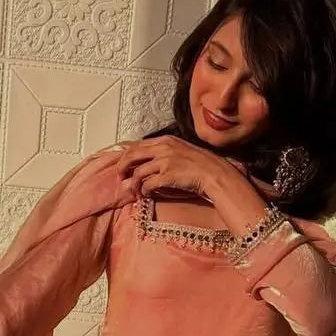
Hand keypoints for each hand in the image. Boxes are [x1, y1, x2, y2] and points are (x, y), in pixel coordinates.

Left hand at [115, 135, 230, 200]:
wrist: (215, 174)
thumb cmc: (201, 165)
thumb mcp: (182, 151)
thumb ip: (165, 153)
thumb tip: (149, 162)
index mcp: (166, 140)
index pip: (137, 145)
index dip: (127, 156)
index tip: (124, 165)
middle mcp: (163, 148)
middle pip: (132, 155)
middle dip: (123, 167)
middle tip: (121, 177)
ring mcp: (165, 161)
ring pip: (138, 172)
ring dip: (134, 184)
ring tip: (135, 191)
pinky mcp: (167, 175)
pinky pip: (147, 184)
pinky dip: (143, 191)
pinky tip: (146, 194)